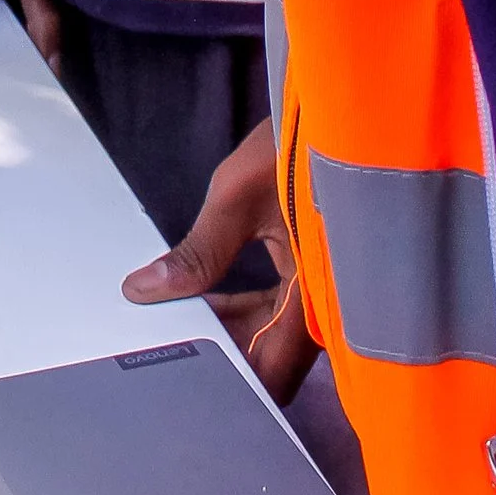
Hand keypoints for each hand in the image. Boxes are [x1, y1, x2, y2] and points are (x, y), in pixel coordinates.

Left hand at [121, 114, 315, 400]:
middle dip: (219, 350)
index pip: (270, 376)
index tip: (179, 370)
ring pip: (275, 335)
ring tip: (179, 310)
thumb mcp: (238, 196)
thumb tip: (144, 290)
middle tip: (165, 336)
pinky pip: (285, 311)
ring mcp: (331, 294)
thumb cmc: (303, 145)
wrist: (351, 111)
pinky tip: (211, 294)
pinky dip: (250, 308)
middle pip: (270, 358)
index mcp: (315, 300)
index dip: (227, 383)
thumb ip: (197, 253)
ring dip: (231, 327)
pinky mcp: (326, 277)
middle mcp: (331, 309)